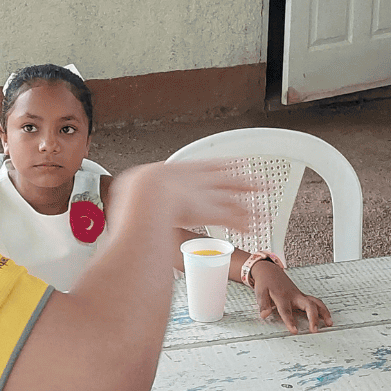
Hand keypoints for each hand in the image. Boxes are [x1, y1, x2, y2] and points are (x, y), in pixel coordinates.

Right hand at [113, 161, 252, 235]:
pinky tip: (256, 225)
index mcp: (181, 171)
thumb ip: (134, 204)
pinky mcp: (213, 211)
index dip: (222, 166)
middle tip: (259, 181)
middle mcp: (198, 180)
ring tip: (266, 202)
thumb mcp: (132, 195)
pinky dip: (246, 221)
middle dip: (244, 180)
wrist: (145, 195)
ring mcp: (207, 194)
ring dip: (252, 198)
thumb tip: (123, 213)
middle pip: (227, 178)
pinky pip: (234, 217)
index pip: (208, 166)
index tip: (236, 164)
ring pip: (236, 195)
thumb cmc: (134, 197)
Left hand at [250, 263, 332, 333]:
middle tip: (315, 330)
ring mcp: (300, 295)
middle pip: (308, 306)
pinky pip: (315, 302)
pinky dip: (322, 309)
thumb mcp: (260, 292)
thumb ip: (263, 304)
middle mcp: (294, 296)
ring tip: (329, 323)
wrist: (270, 271)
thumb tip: (264, 315)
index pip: (286, 311)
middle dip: (313, 318)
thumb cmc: (265, 283)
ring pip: (315, 302)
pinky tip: (327, 317)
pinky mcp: (303, 296)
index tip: (295, 331)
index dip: (290, 321)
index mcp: (282, 297)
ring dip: (323, 312)